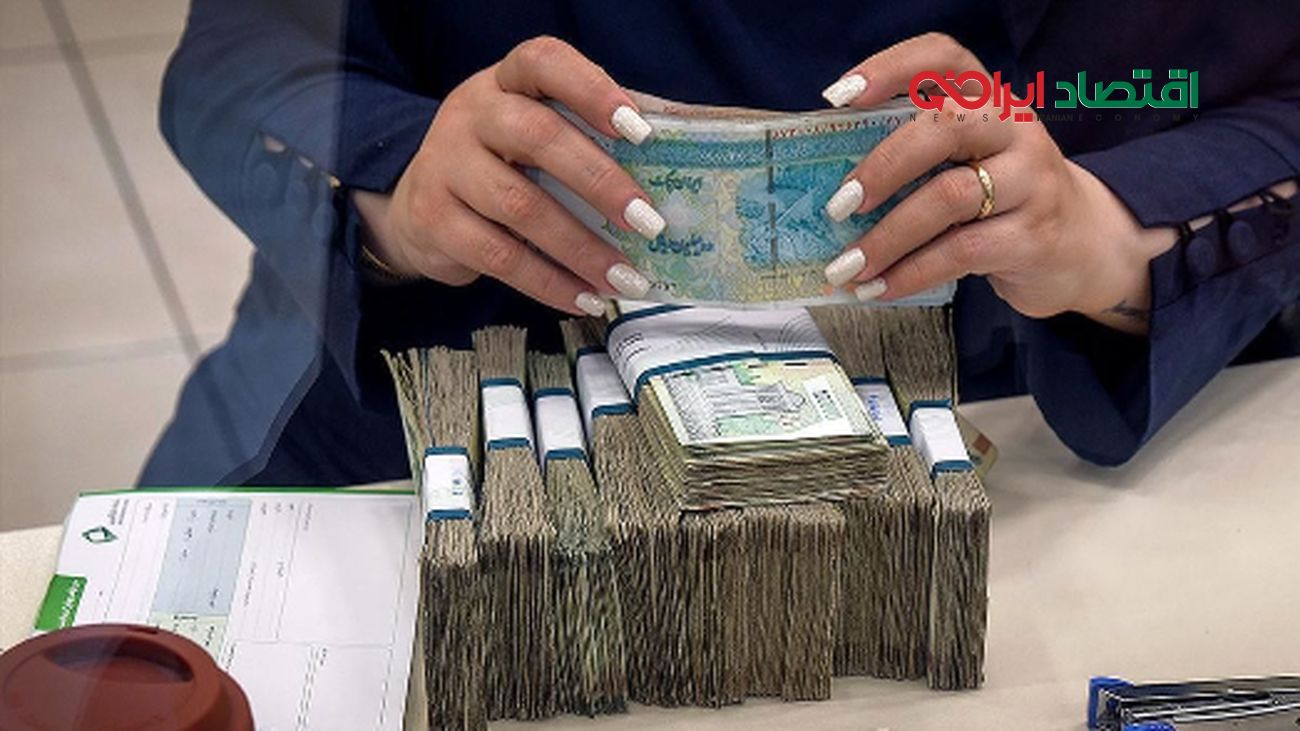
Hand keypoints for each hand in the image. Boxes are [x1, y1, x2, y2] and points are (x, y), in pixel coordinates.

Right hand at [353, 36, 664, 315]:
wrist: (418, 206)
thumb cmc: (503, 165)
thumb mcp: (537, 135)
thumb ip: (590, 137)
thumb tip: (674, 164)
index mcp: (505, 82)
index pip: (543, 62)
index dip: (591, 89)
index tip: (640, 129)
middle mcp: (470, 114)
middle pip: (537, 136)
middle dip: (600, 181)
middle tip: (648, 221)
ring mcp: (445, 166)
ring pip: (519, 206)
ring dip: (581, 247)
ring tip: (625, 277)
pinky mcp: (434, 221)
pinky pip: (500, 257)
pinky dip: (549, 283)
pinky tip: (585, 298)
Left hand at [818, 33, 1176, 333]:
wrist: (1085, 245)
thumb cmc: (1001, 199)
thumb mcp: (969, 161)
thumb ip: (917, 155)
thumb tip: (830, 181)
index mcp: (988, 100)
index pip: (943, 60)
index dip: (890, 68)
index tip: (839, 95)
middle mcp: (1015, 129)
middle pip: (942, 128)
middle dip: (881, 167)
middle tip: (838, 205)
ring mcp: (1031, 181)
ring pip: (948, 198)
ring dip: (887, 237)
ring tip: (847, 266)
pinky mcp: (1034, 236)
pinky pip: (961, 252)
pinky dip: (910, 272)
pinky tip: (880, 288)